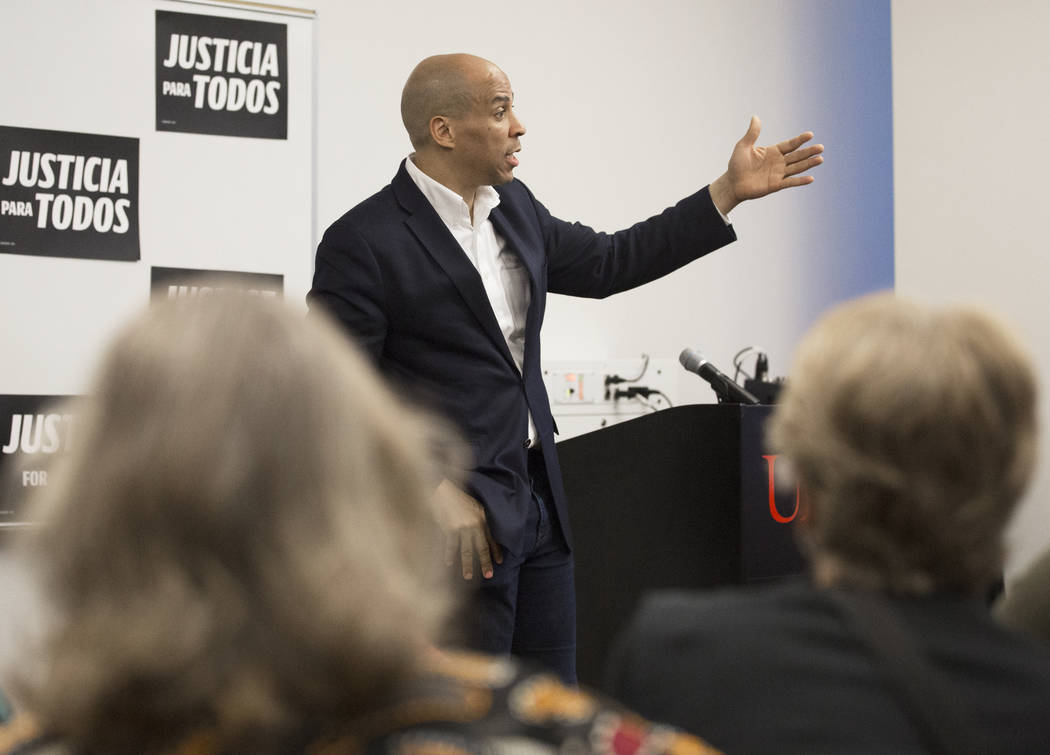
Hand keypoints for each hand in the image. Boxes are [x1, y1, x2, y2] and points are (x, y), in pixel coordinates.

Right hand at [433, 480, 502, 579]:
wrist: (442, 490)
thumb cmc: (456, 498)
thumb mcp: (473, 506)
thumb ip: (478, 520)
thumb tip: (481, 533)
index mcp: (482, 518)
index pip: (491, 538)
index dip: (496, 551)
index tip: (499, 562)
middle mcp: (475, 524)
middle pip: (482, 548)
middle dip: (486, 563)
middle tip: (488, 575)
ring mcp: (463, 527)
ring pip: (467, 551)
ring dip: (467, 565)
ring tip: (468, 576)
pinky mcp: (450, 528)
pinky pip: (451, 546)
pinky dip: (450, 555)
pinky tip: (449, 563)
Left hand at [709, 115, 823, 215]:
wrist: (732, 183)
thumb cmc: (736, 164)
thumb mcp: (743, 146)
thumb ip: (752, 133)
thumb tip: (755, 117)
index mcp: (773, 152)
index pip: (790, 145)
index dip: (800, 140)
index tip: (810, 135)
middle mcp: (778, 162)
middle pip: (797, 156)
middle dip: (809, 152)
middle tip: (821, 147)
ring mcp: (778, 174)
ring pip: (797, 168)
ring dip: (808, 164)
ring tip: (820, 159)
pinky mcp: (775, 185)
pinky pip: (790, 182)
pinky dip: (800, 181)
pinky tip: (810, 178)